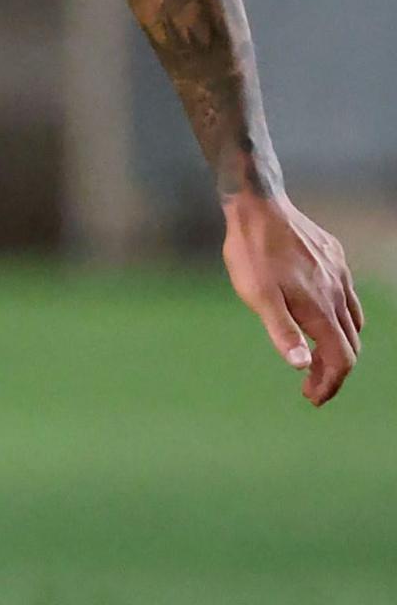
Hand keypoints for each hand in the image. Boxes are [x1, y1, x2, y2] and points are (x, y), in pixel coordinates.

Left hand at [223, 189, 361, 405]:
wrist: (259, 206)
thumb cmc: (252, 253)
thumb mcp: (258, 296)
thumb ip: (281, 332)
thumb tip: (300, 366)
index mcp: (320, 308)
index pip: (340, 358)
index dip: (330, 383)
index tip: (313, 398)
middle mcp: (338, 293)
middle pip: (349, 344)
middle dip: (333, 370)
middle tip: (309, 385)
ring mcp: (339, 274)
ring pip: (352, 320)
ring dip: (338, 344)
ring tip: (315, 356)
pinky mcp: (334, 258)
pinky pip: (347, 295)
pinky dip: (340, 317)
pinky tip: (320, 315)